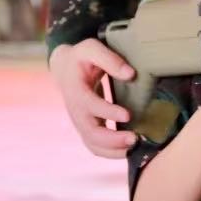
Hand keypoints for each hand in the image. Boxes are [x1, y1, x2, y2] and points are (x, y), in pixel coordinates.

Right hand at [49, 39, 137, 158]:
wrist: (65, 67)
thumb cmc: (82, 57)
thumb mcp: (92, 49)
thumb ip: (110, 59)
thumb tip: (130, 74)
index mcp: (75, 90)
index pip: (89, 105)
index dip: (107, 112)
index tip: (128, 115)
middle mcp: (76, 110)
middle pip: (89, 132)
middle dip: (111, 139)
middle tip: (135, 139)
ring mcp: (80, 121)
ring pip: (91, 143)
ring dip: (112, 150)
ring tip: (135, 147)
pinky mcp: (87, 126)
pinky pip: (95, 145)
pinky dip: (110, 151)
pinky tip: (128, 150)